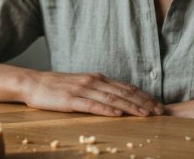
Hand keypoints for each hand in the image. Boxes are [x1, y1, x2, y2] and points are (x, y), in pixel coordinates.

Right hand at [18, 70, 163, 116]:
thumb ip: (98, 90)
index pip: (126, 87)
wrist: (33, 82)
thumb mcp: (82, 84)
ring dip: (131, 107)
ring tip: (146, 114)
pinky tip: (118, 115)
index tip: (158, 104)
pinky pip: (93, 105)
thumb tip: (117, 99)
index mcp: (97, 78)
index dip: (143, 96)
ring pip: (112, 99)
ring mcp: (83, 90)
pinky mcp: (71, 100)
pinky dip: (107, 110)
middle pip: (124, 93)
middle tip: (160, 111)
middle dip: (144, 102)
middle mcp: (93, 81)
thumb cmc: (57, 86)